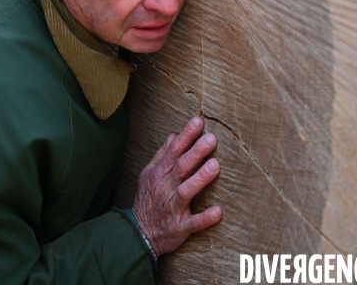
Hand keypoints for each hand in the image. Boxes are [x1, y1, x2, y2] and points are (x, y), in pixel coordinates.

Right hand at [132, 116, 221, 256]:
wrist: (138, 234)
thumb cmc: (147, 200)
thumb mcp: (148, 175)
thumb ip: (162, 155)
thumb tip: (172, 135)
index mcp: (159, 174)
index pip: (173, 151)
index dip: (186, 136)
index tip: (199, 121)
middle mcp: (165, 188)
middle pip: (181, 167)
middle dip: (196, 152)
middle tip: (211, 138)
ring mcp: (172, 208)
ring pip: (185, 191)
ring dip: (200, 179)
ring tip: (215, 165)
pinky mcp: (179, 227)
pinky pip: (192, 222)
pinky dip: (204, 218)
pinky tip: (218, 211)